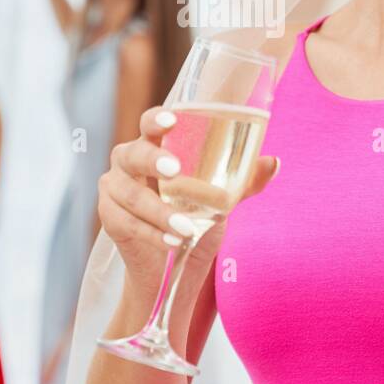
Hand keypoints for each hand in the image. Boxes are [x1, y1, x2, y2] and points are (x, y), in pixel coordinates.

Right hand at [97, 106, 279, 300]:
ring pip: (130, 193)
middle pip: (131, 152)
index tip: (173, 120)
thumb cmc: (195, 217)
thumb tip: (274, 163)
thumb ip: (243, 181)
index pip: (150, 123)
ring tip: (187, 228)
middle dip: (152, 160)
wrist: (171, 264)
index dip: (158, 119)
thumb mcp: (222, 199)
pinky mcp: (109, 218)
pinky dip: (151, 232)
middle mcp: (128, 161)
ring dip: (159, 211)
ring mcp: (114, 189)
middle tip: (175, 170)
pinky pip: (126, 222)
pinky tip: (171, 240)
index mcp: (154, 145)